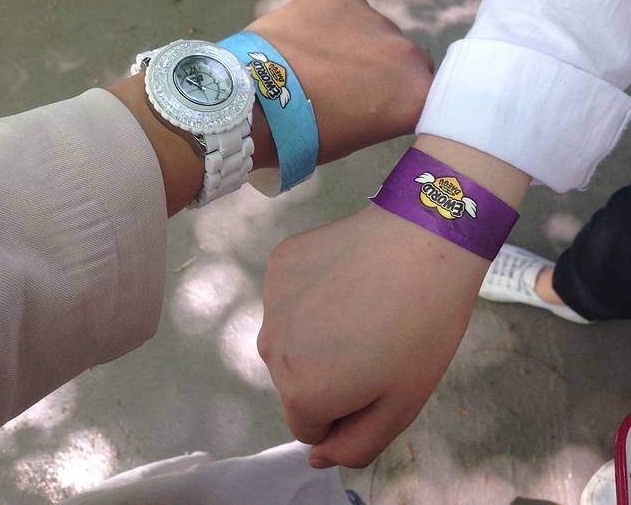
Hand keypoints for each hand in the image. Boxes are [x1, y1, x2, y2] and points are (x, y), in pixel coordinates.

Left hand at [246, 0, 433, 163]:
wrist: (256, 103)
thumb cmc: (307, 134)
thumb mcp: (362, 134)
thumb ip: (388, 108)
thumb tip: (382, 91)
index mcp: (417, 94)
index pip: (426, 91)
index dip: (402, 96)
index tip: (381, 103)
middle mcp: (407, 52)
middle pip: (403, 57)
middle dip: (383, 67)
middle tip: (347, 84)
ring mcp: (375, 19)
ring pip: (374, 31)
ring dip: (357, 42)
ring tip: (320, 61)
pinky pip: (346, 10)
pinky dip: (332, 22)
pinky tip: (307, 40)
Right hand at [258, 202, 487, 467]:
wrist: (425, 238)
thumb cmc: (422, 325)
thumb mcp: (402, 405)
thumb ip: (355, 445)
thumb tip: (317, 456)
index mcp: (301, 391)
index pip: (310, 425)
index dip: (347, 407)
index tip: (377, 374)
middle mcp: (271, 346)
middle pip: (295, 380)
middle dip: (327, 370)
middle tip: (374, 338)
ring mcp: (271, 298)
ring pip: (290, 336)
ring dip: (317, 331)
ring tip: (363, 303)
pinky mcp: (279, 261)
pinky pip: (289, 295)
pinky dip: (311, 292)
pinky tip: (347, 275)